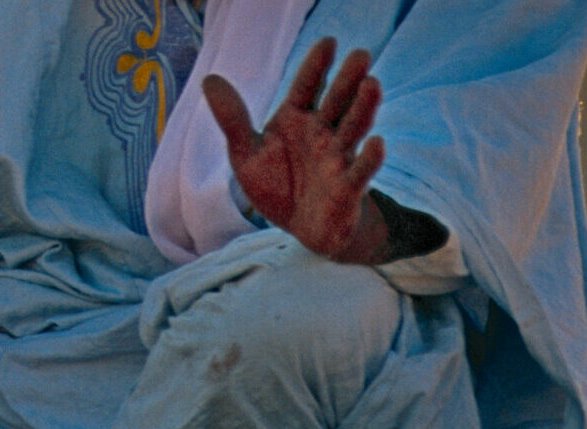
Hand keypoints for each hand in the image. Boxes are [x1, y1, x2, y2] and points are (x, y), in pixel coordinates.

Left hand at [203, 38, 391, 264]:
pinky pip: (360, 171)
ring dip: (363, 109)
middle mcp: (321, 133)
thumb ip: (232, 119)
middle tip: (361, 54)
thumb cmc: (277, 185)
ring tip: (373, 84)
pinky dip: (369, 159)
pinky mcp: (348, 187)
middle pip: (336, 102)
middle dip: (348, 80)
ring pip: (353, 129)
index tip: (329, 42)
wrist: (300, 228)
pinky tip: (377, 143)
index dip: (316, 66)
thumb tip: (210, 78)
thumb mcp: (245, 154)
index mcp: (296, 120)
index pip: (306, 88)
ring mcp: (337, 158)